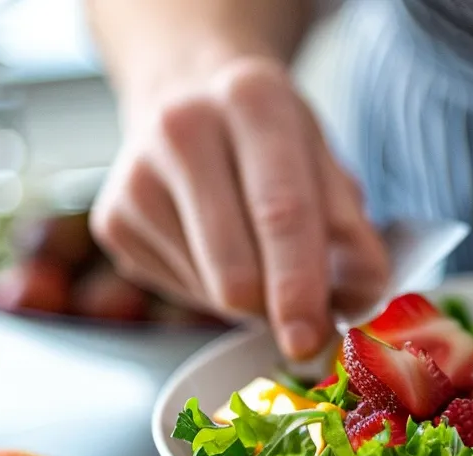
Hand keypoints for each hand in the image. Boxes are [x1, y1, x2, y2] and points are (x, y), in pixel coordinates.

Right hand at [92, 57, 388, 358]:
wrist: (188, 100)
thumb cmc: (270, 144)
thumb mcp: (326, 164)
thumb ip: (353, 233)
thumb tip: (361, 300)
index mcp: (252, 102)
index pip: (280, 211)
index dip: (299, 285)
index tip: (313, 339)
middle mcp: (183, 129)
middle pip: (234, 268)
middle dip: (276, 312)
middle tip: (307, 325)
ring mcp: (136, 177)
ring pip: (209, 291)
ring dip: (249, 301)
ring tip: (258, 255)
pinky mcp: (111, 220)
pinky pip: (180, 292)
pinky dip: (213, 291)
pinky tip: (216, 249)